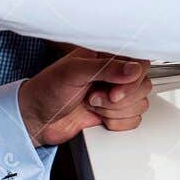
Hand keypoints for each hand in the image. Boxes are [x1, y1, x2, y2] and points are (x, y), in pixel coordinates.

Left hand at [18, 50, 151, 146]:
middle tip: (94, 98)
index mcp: (106, 56)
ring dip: (114, 111)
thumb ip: (106, 68)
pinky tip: (97, 117)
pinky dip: (116, 123)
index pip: (139, 62)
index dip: (132, 79)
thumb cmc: (47, 90)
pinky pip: (133, 120)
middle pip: (143, 86)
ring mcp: (115, 95)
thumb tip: (133, 69)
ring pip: (140, 104)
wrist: (36, 119)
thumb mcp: (74, 73)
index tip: (114, 91)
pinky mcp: (114, 113)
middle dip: (119, 99)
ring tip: (91, 105)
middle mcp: (114, 74)